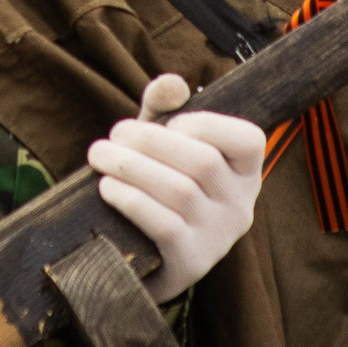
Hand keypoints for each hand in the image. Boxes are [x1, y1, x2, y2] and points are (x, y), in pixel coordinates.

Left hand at [86, 73, 266, 302]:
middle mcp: (240, 207)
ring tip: (99, 155)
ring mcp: (218, 238)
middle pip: (203, 162)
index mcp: (245, 173)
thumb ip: (166, 110)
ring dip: (131, 166)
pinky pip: (163, 225)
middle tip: (113, 135)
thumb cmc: (158, 187)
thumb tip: (170, 83)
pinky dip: (130, 200)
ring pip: (180, 191)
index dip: (205, 123)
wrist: (144, 256)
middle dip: (150, 141)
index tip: (169, 124)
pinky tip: (107, 188)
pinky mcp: (190, 263)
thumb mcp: (164, 145)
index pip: (248, 140)